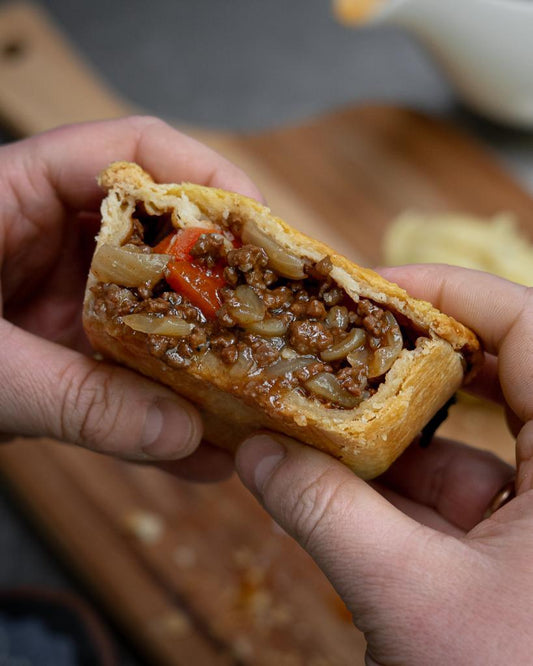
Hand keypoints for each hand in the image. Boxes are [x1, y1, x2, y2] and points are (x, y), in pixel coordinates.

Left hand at [0, 116, 260, 480]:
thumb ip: (74, 398)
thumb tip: (180, 432)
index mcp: (20, 192)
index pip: (134, 150)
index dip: (207, 175)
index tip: (261, 229)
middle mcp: (54, 237)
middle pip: (163, 234)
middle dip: (224, 279)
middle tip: (276, 321)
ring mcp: (65, 296)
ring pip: (156, 310)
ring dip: (204, 357)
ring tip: (256, 394)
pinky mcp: (67, 349)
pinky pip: (131, 370)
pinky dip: (164, 408)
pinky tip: (199, 451)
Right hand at [236, 264, 531, 664]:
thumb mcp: (408, 597)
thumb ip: (324, 512)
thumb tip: (257, 454)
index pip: (531, 327)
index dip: (453, 294)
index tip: (376, 291)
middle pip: (502, 372)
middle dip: (414, 359)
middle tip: (344, 344)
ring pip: (478, 439)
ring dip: (400, 433)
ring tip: (330, 417)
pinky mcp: (531, 547)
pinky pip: (471, 491)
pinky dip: (411, 486)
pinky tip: (351, 486)